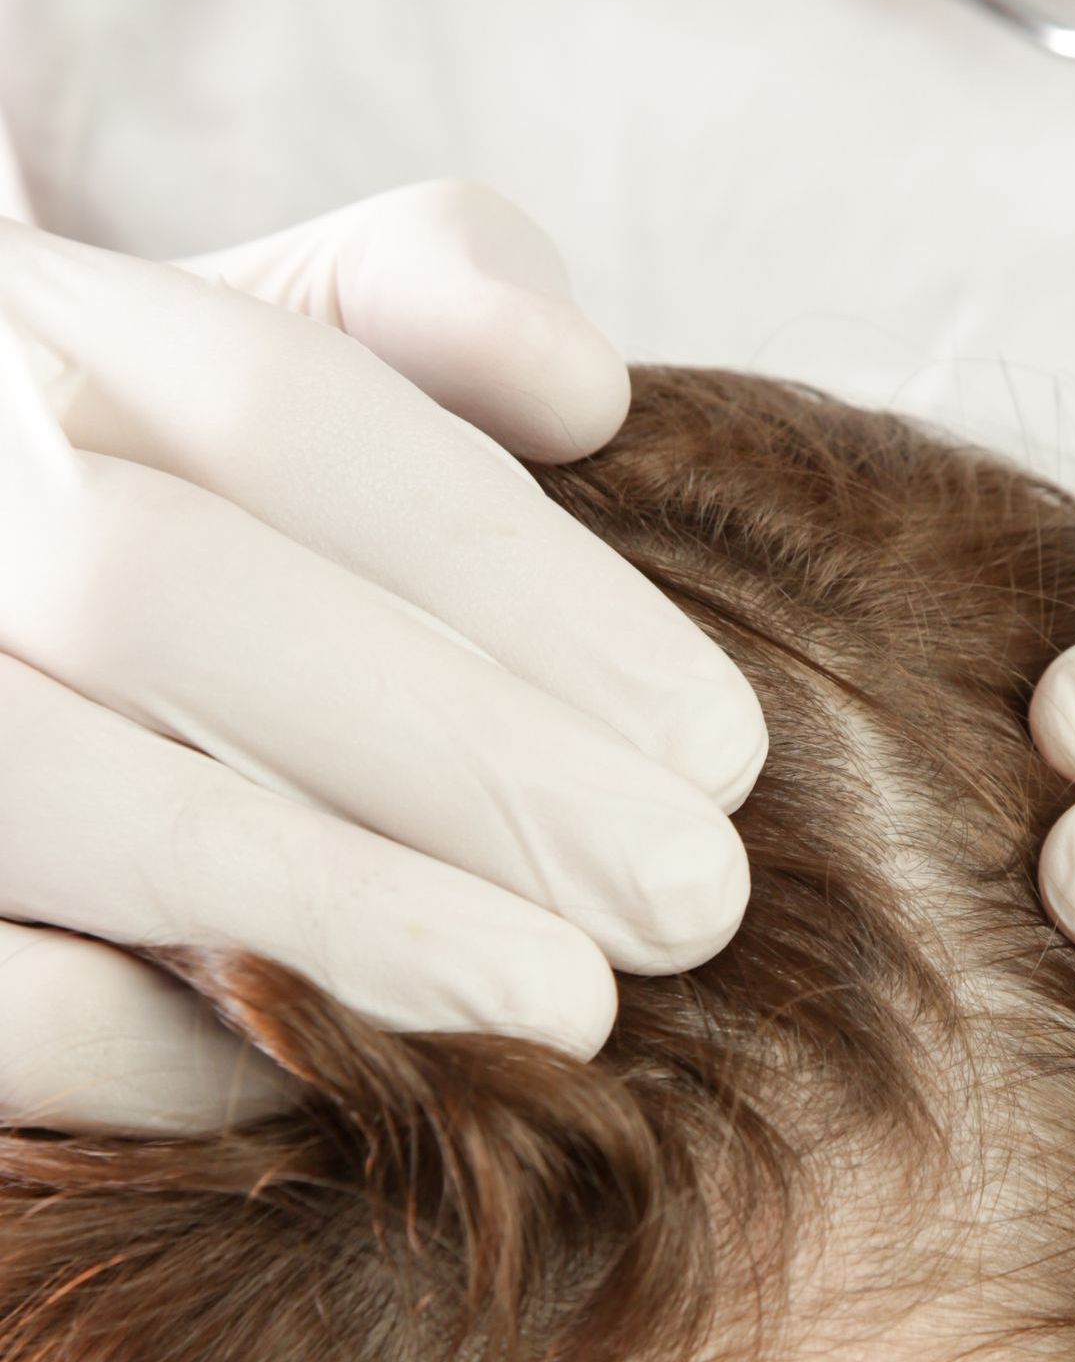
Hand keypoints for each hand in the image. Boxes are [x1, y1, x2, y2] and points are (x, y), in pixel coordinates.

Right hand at [0, 180, 764, 1131]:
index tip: (717, 751)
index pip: (283, 406)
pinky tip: (342, 1067)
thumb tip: (579, 383)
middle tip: (687, 898)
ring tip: (567, 1005)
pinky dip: (155, 1040)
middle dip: (463, 753)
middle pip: (170, 593)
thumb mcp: (260, 342)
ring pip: (63, 792)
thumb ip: (422, 294)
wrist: (9, 632)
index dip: (523, 584)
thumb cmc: (161, 495)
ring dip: (337, 903)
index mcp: (41, 329)